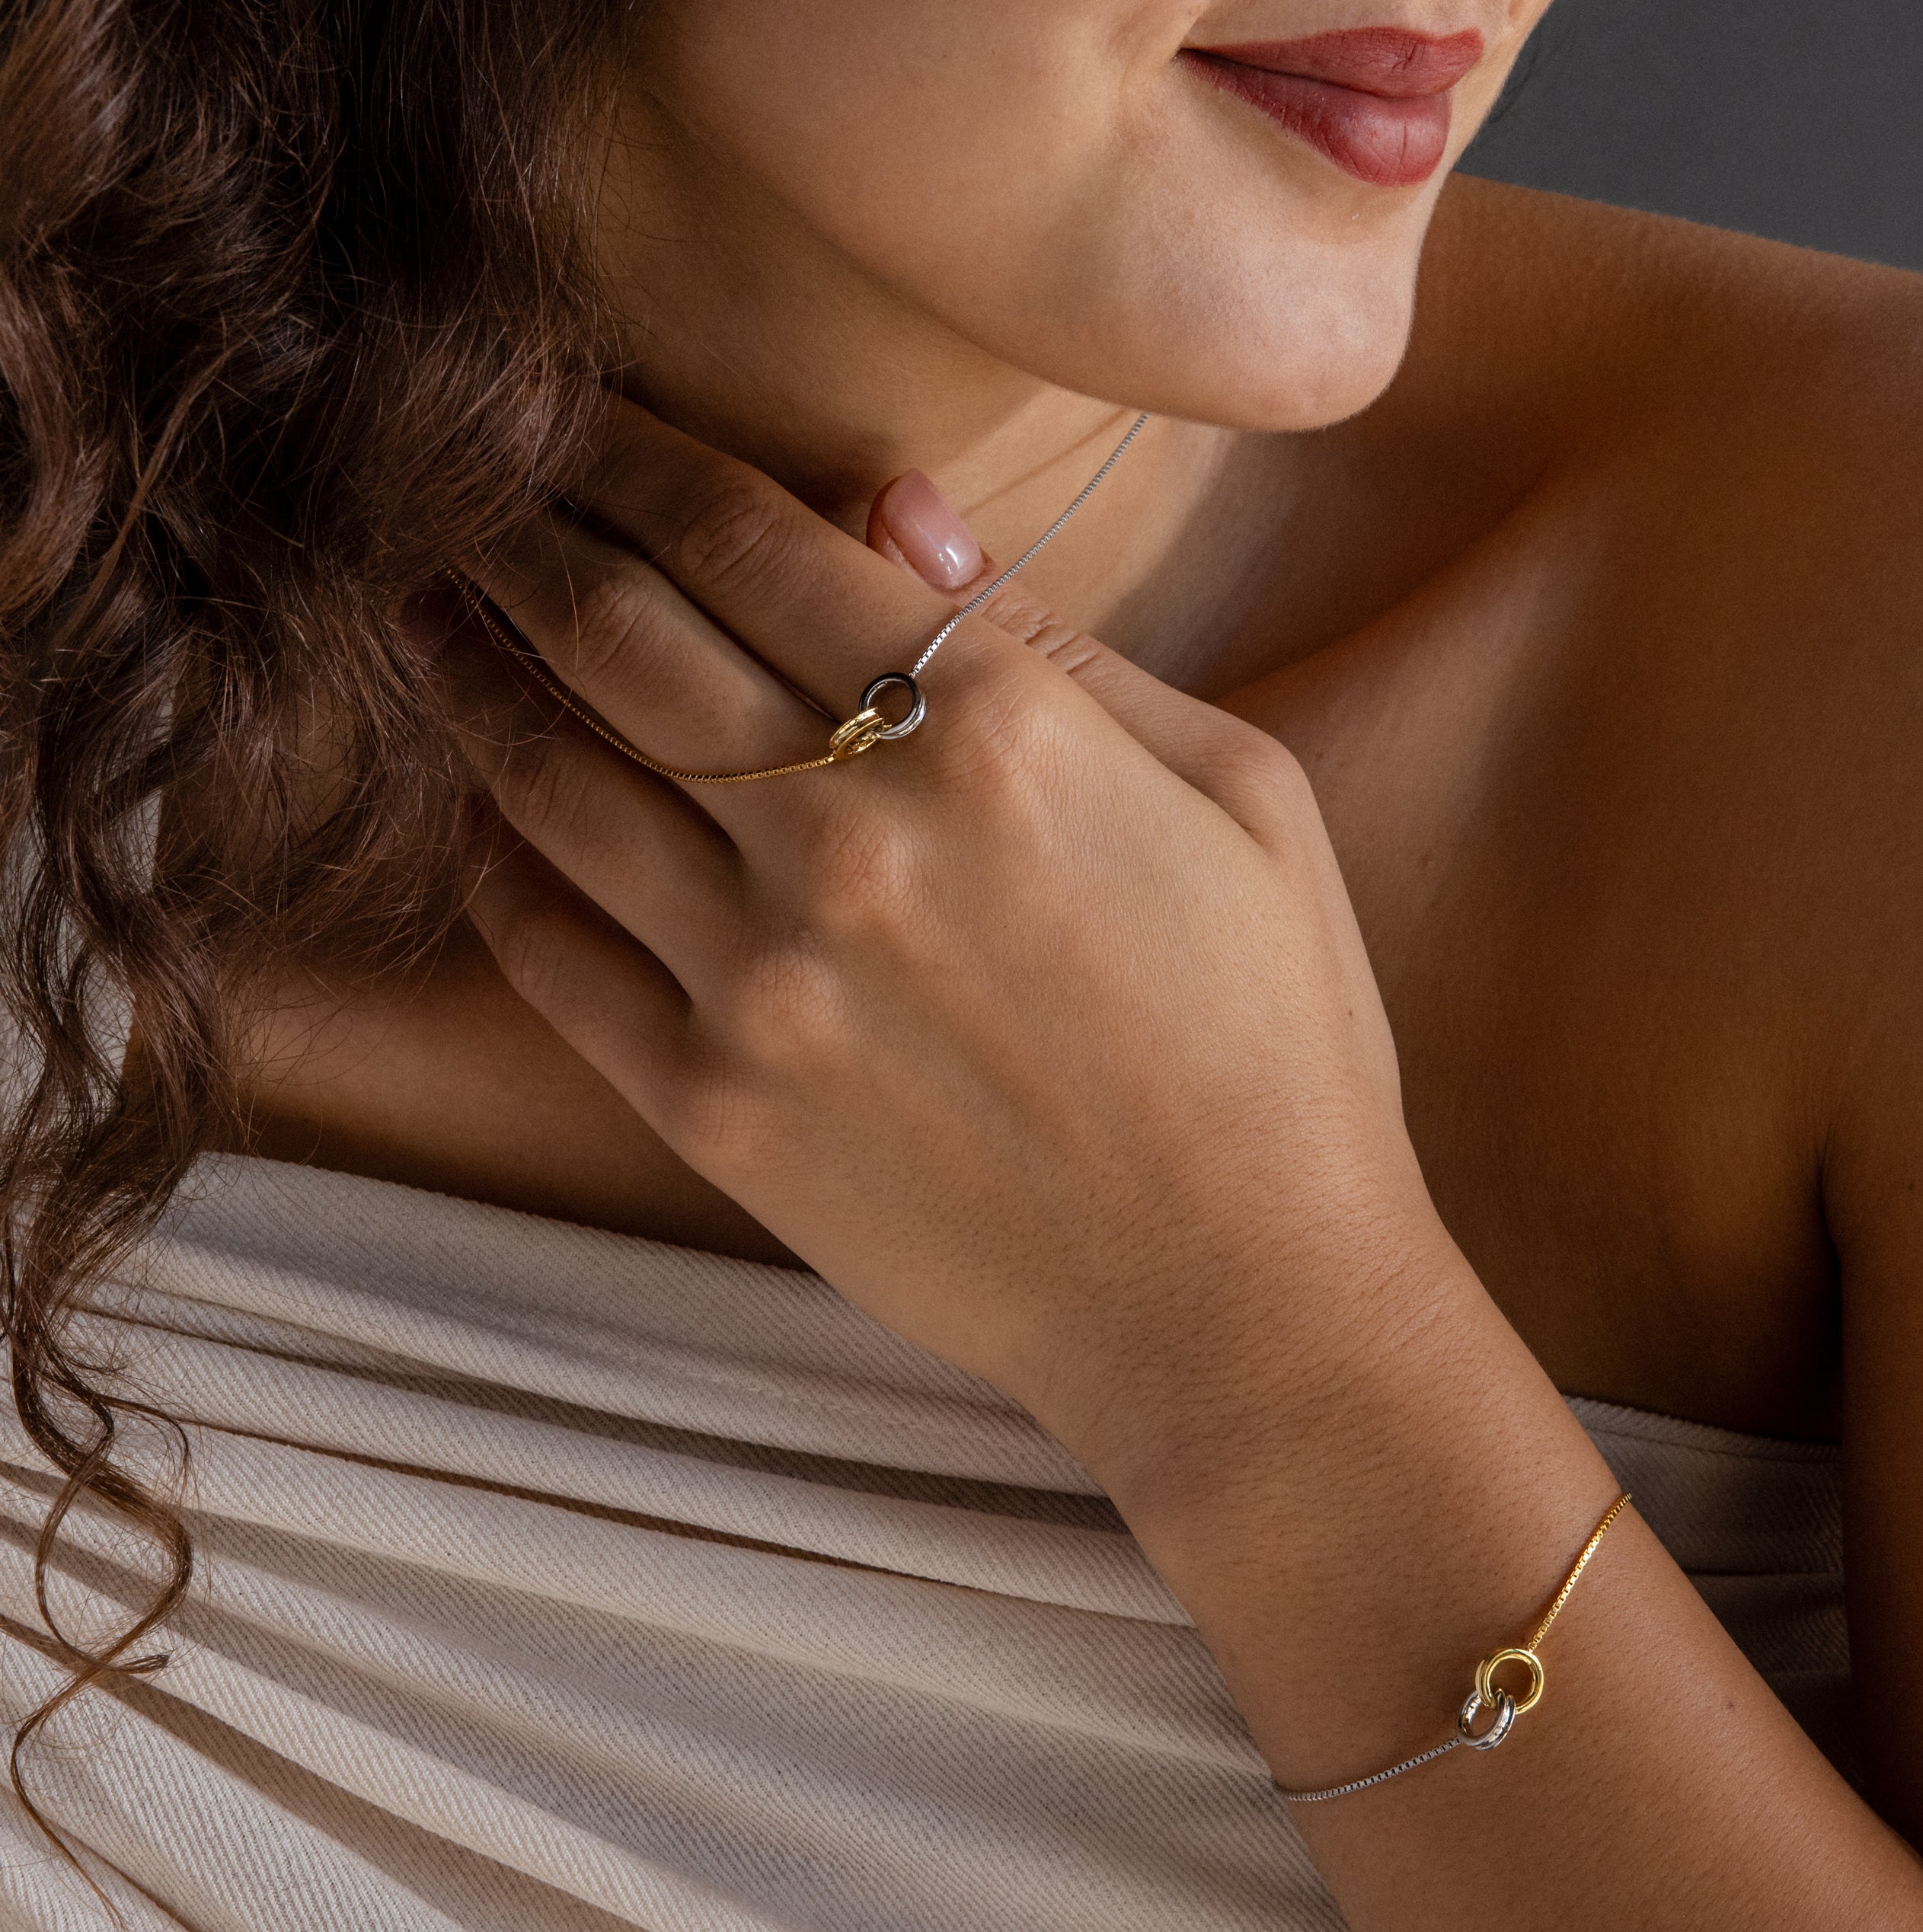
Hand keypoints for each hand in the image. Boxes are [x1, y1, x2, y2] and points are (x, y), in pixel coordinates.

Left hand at [453, 399, 1468, 1503]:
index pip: (747, 536)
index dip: (631, 454)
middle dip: (519, 533)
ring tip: (424, 613)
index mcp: (998, 734)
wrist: (1243, 1305)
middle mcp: (855, 839)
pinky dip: (493, 866)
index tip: (570, 415)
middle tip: (461, 485)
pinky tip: (479, 814)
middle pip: (618, 633)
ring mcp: (767, 983)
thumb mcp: (1239, 797)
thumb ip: (1057, 645)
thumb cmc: (1278, 1045)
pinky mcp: (717, 1112)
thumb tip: (890, 507)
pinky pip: (550, 956)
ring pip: (553, 781)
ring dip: (471, 676)